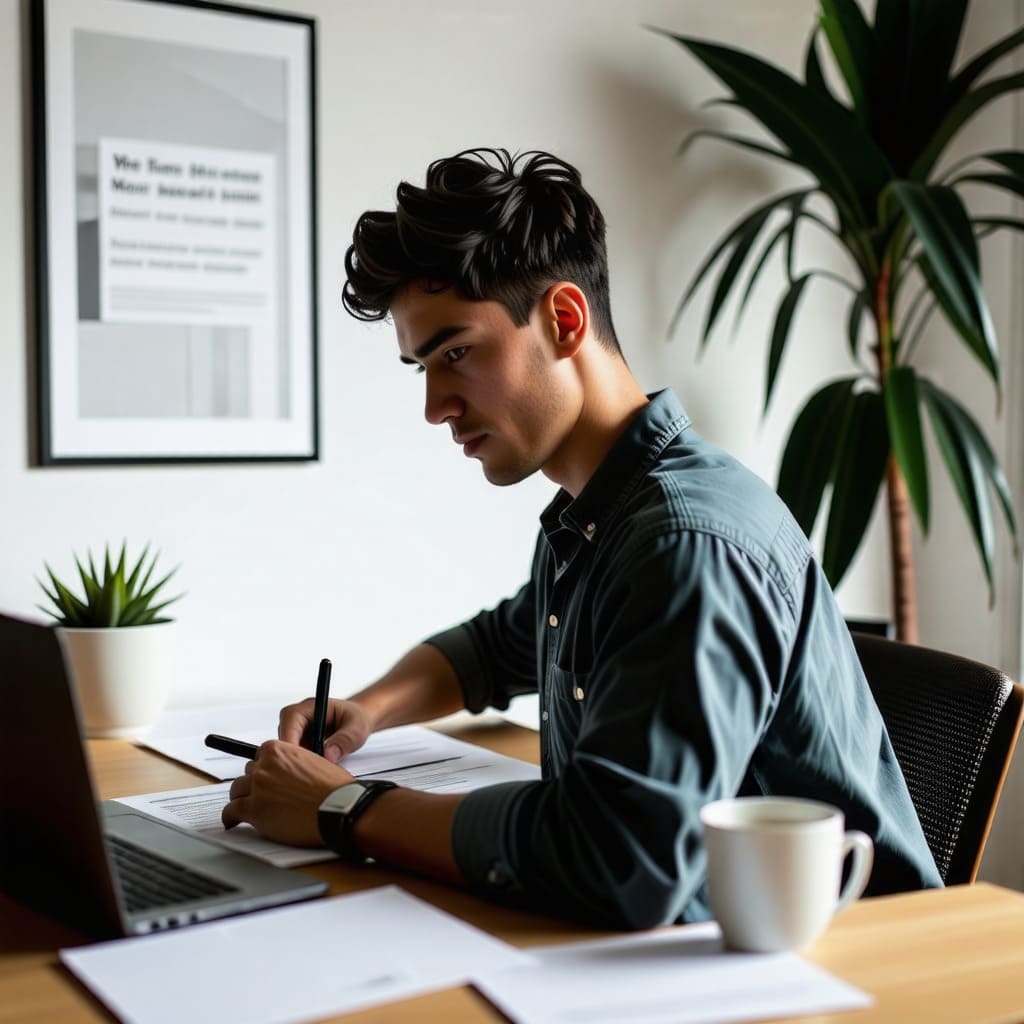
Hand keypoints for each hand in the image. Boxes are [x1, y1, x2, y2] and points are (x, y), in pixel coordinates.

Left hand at [221, 740, 352, 845]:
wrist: (339, 807)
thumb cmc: (334, 789)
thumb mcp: (315, 762)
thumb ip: (295, 764)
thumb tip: (290, 775)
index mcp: (279, 749)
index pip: (260, 756)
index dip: (265, 769)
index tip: (266, 778)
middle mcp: (265, 765)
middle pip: (248, 773)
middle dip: (255, 784)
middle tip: (263, 796)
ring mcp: (257, 787)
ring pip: (237, 790)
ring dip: (242, 799)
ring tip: (246, 809)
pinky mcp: (253, 809)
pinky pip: (231, 811)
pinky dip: (230, 817)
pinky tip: (232, 821)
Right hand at [278, 697, 373, 762]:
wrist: (358, 720)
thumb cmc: (356, 718)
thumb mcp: (357, 728)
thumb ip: (345, 740)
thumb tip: (329, 755)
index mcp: (308, 707)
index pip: (289, 723)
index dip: (291, 743)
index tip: (300, 762)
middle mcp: (296, 718)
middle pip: (282, 740)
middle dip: (294, 757)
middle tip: (310, 772)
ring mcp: (295, 732)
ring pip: (286, 751)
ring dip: (298, 762)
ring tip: (316, 771)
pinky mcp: (297, 744)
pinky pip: (292, 757)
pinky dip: (302, 765)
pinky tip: (315, 771)